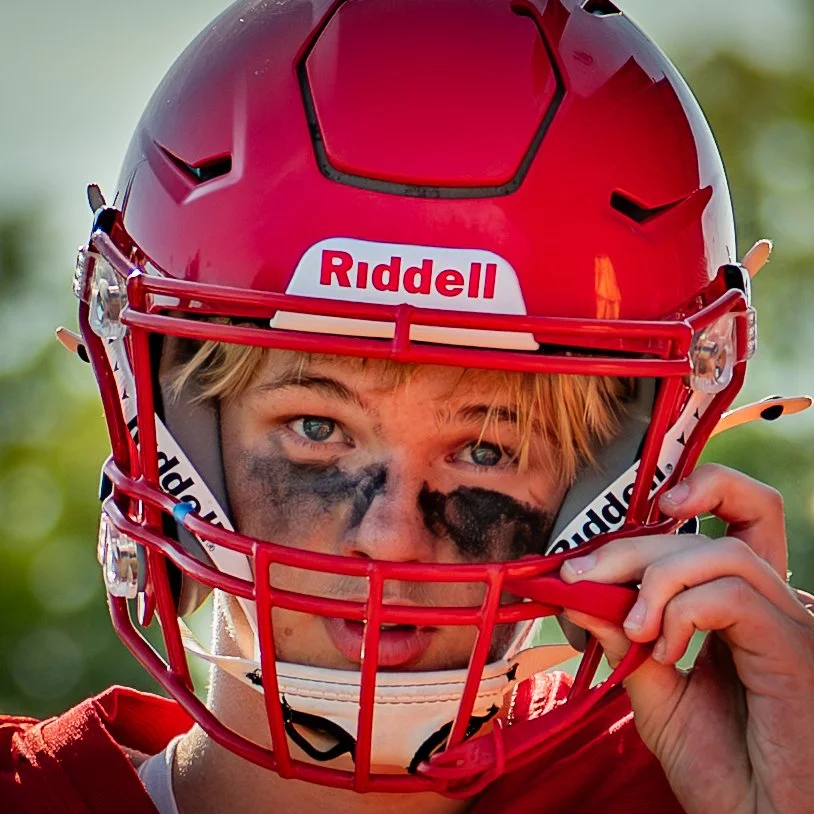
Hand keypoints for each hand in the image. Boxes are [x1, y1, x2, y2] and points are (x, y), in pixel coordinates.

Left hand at [559, 464, 813, 813]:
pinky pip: (730, 595)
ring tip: (630, 625)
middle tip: (580, 576)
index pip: (738, 517)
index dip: (699, 490)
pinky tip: (661, 649)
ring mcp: (788, 623)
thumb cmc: (716, 765)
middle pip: (712, 530)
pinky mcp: (794, 648)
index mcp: (742, 605)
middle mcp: (771, 604)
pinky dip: (680, 611)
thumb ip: (619, 632)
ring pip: (719, 553)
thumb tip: (575, 588)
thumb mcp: (650, 686)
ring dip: (654, 576)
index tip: (635, 515)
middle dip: (632, 546)